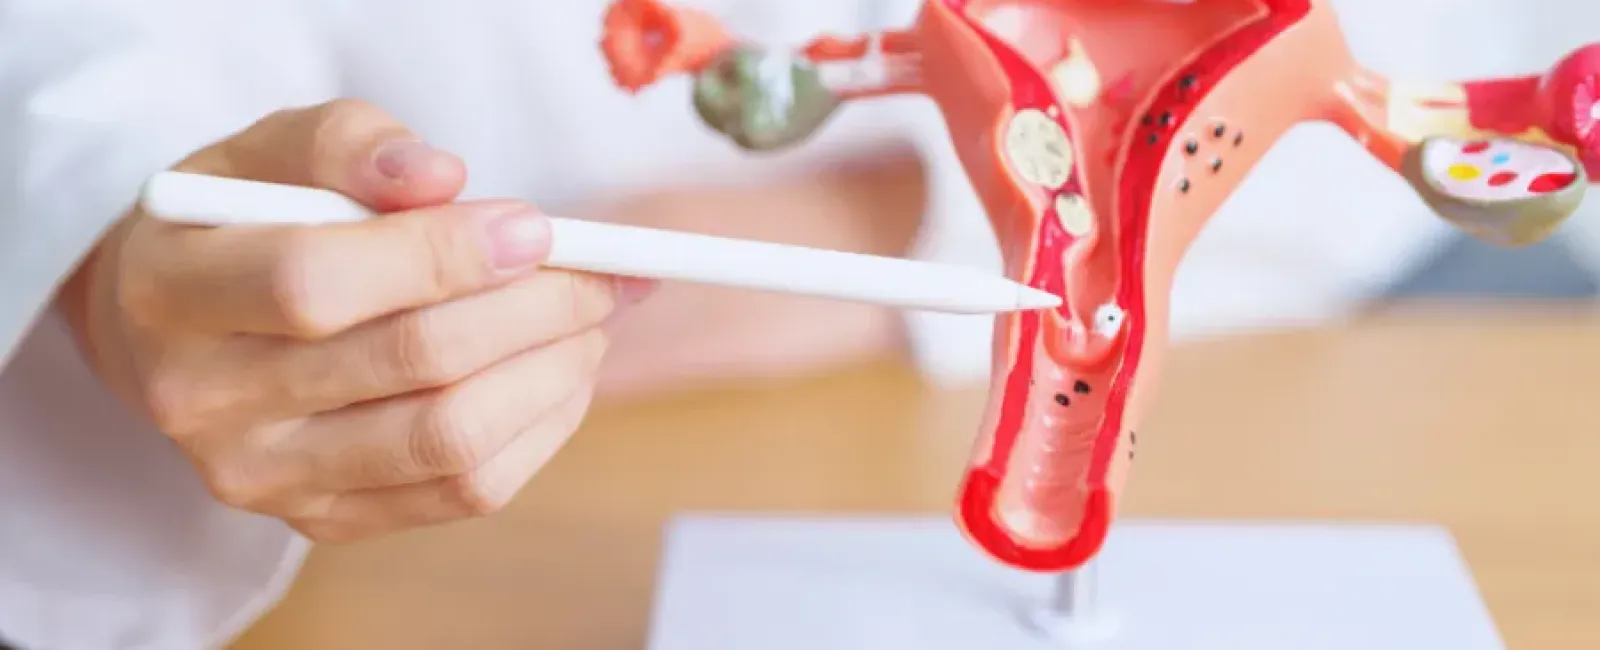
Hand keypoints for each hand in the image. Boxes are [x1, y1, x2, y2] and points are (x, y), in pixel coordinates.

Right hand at [65, 99, 656, 541]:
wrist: (177, 330)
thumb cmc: (243, 222)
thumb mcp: (271, 152)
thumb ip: (350, 144)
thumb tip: (444, 178)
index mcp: (172, 291)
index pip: (316, 282)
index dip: (441, 254)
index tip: (534, 227)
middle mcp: (203, 401)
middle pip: (407, 363)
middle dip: (533, 309)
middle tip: (601, 272)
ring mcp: (264, 476)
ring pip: (450, 439)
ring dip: (553, 371)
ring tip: (593, 317)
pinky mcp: (323, 520)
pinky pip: (465, 491)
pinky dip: (541, 427)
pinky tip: (563, 371)